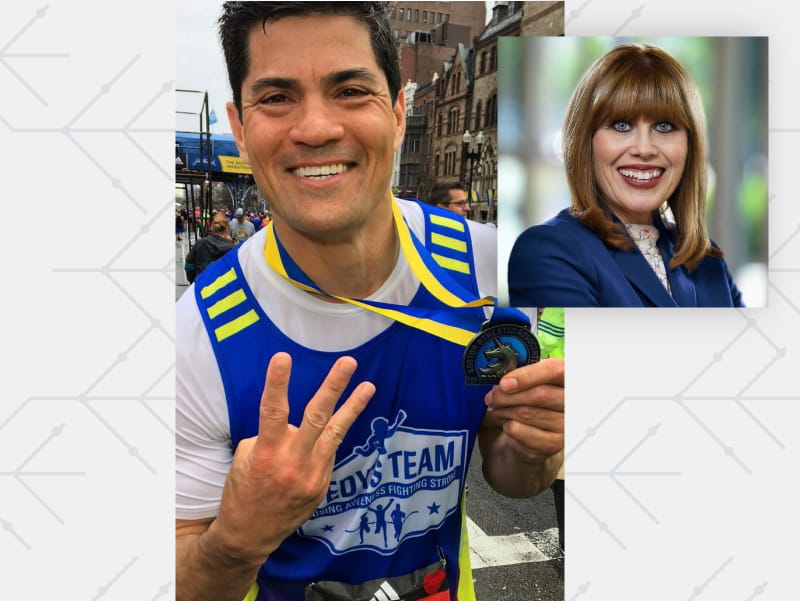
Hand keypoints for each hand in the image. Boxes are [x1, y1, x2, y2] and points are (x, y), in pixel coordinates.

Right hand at [211, 352, 374, 562]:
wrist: (249, 535)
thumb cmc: (242, 491)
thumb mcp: (246, 459)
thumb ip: (270, 437)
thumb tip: (291, 425)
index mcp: (267, 453)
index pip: (272, 411)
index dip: (277, 383)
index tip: (282, 357)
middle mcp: (293, 463)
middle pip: (316, 417)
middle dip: (333, 387)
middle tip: (348, 363)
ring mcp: (312, 476)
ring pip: (336, 433)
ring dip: (353, 407)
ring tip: (368, 386)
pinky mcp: (322, 485)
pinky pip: (328, 452)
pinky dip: (330, 437)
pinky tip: (337, 423)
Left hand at [484, 358, 563, 464]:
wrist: (531, 435)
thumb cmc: (530, 402)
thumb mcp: (528, 382)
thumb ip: (520, 374)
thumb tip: (501, 372)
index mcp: (568, 378)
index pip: (555, 370)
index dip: (528, 375)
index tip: (505, 383)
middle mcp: (573, 402)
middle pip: (539, 394)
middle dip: (507, 395)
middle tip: (492, 397)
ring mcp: (565, 425)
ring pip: (526, 413)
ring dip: (504, 410)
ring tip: (498, 409)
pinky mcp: (553, 444)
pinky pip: (519, 430)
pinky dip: (507, 425)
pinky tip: (507, 423)